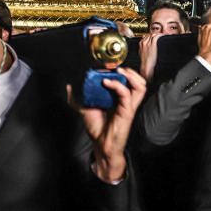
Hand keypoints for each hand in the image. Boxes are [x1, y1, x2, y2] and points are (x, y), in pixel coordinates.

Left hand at [68, 67, 146, 182]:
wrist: (101, 145)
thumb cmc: (97, 128)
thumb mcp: (84, 108)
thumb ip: (77, 97)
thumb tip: (69, 86)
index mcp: (120, 97)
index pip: (127, 79)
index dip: (119, 69)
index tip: (105, 65)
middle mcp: (126, 100)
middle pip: (140, 80)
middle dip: (129, 70)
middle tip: (115, 67)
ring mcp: (128, 105)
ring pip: (141, 86)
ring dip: (130, 75)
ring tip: (118, 71)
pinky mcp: (127, 112)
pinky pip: (126, 94)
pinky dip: (117, 85)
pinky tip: (107, 82)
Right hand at [138, 33, 165, 82]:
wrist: (146, 66)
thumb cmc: (145, 62)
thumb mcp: (142, 54)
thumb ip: (144, 49)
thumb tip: (147, 49)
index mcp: (140, 44)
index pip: (146, 36)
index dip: (151, 36)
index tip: (154, 36)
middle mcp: (143, 42)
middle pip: (149, 34)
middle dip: (154, 34)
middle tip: (159, 35)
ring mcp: (148, 43)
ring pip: (152, 34)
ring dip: (157, 34)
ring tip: (162, 35)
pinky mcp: (152, 45)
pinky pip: (156, 37)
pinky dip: (160, 35)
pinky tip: (163, 35)